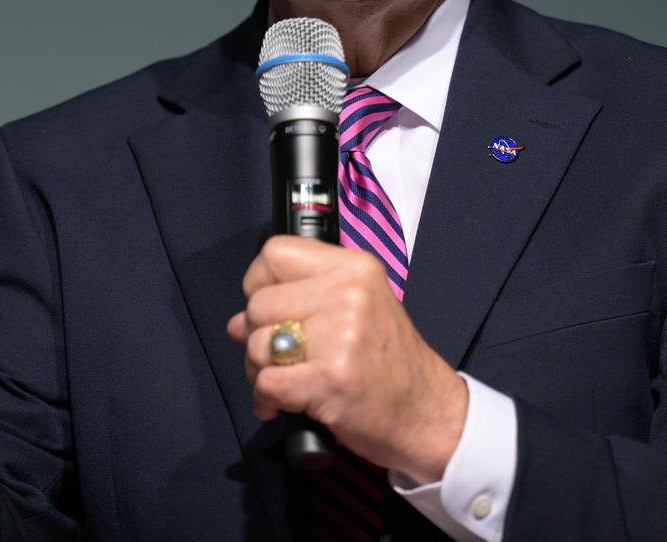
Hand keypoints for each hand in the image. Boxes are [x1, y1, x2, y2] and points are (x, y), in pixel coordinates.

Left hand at [226, 236, 467, 482]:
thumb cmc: (390, 363)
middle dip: (257, 335)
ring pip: (257, 343)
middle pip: (260, 302)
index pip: (276, 253)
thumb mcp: (358, 310)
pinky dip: (266, 399)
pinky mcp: (331, 378)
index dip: (259, 282)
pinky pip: (267, 382)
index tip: (270, 308)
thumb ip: (300, 304)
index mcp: (354, 267)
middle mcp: (348, 294)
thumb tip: (237, 321)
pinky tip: (282, 404)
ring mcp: (340, 336)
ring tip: (283, 381)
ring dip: (259, 370)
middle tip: (278, 357)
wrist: (428, 414)